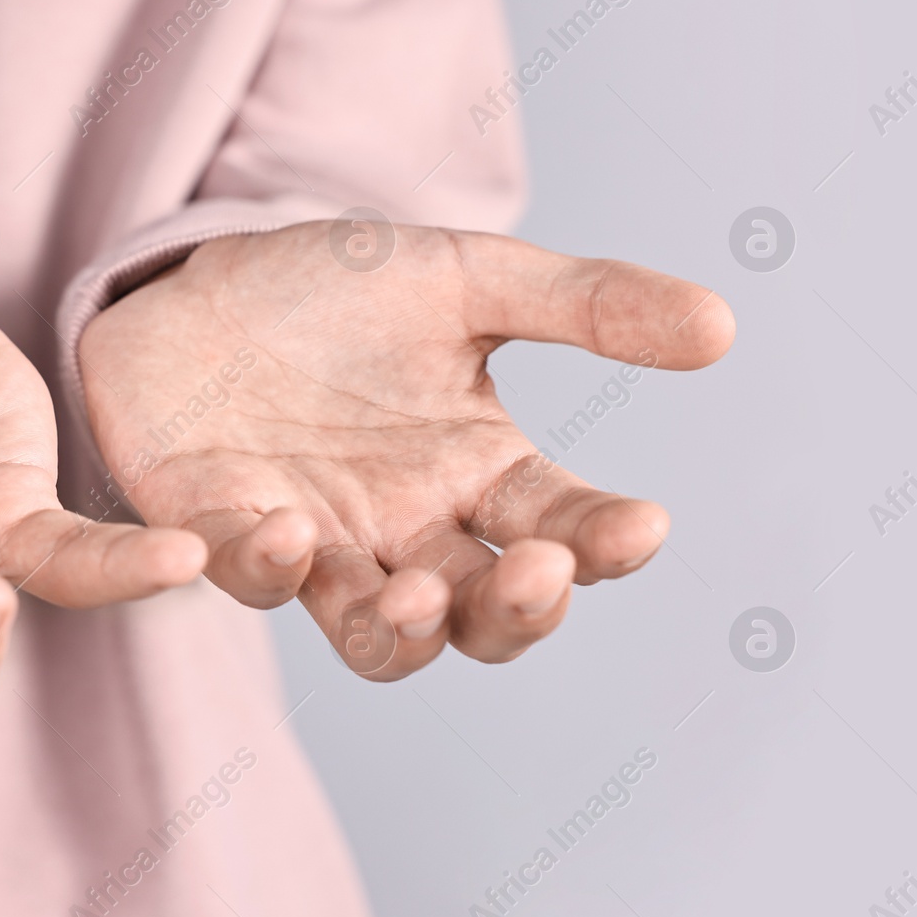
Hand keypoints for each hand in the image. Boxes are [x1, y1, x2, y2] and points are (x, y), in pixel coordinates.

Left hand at [79, 222, 733, 679]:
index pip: (563, 526)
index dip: (605, 540)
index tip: (642, 523)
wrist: (194, 284)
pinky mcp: (219, 535)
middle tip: (539, 573)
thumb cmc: (332, 294)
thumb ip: (582, 302)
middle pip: (482, 616)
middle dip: (518, 610)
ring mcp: (314, 544)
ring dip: (404, 632)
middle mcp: (404, 530)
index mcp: (475, 473)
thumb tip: (722, 326)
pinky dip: (267, 568)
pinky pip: (249, 577)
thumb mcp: (463, 279)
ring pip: (376, 637)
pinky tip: (286, 530)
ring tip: (420, 596)